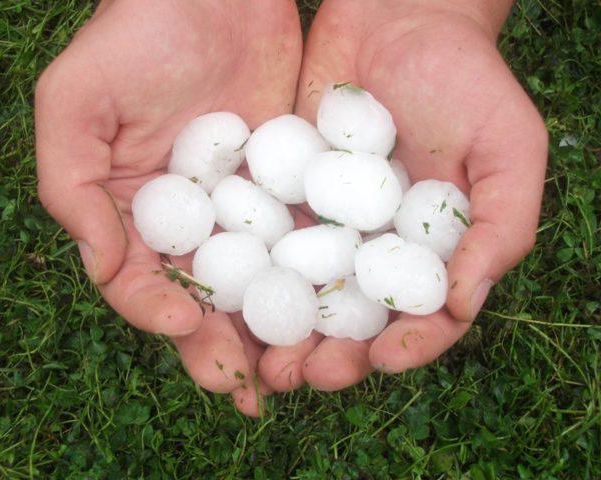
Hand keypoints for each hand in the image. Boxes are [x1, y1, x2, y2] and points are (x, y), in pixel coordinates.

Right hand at [35, 0, 301, 415]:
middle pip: (203, 302)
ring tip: (295, 371)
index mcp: (135, 216)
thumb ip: (70, 187)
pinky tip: (333, 312)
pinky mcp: (290, 194)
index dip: (158, 313)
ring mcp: (244, 214)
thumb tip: (103, 267)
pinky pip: (301, 245)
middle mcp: (190, 225)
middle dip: (222, 349)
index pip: (140, 284)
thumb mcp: (76, 102)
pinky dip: (315, 283)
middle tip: (249, 388)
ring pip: (257, 288)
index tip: (187, 325)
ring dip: (273, 334)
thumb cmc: (135, 37)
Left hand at [258, 0, 547, 390]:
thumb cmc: (465, 79)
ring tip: (261, 359)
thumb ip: (500, 226)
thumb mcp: (508, 147)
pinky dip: (247, 274)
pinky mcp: (285, 197)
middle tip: (304, 375)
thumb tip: (462, 304)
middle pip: (353, 320)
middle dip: (330, 355)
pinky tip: (228, 298)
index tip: (383, 359)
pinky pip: (264, 242)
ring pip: (302, 294)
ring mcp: (327, 226)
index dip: (407, 347)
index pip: (422, 318)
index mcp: (432, 252)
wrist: (398, 16)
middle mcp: (376, 249)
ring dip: (281, 332)